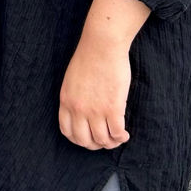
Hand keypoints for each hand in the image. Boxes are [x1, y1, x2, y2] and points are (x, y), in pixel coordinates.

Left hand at [58, 36, 130, 150]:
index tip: (89, 138)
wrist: (102, 45)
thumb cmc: (89, 58)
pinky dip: (121, 137)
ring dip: (111, 142)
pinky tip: (125, 134)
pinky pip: (117, 133)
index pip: (67, 131)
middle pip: (84, 140)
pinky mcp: (113, 108)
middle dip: (95, 145)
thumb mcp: (71, 80)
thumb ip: (74, 97)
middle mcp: (78, 109)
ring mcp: (95, 110)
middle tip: (105, 140)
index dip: (79, 139)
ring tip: (117, 137)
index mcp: (66, 100)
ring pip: (102, 140)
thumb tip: (81, 113)